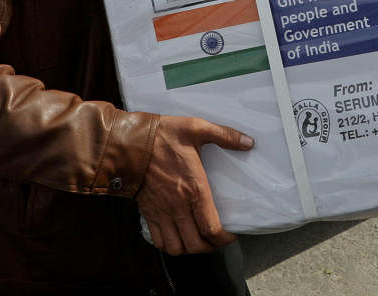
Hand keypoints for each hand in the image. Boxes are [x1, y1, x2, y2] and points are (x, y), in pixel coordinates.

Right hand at [135, 115, 252, 254]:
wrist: (128, 144)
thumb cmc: (163, 136)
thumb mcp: (196, 128)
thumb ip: (224, 135)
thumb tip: (248, 142)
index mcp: (195, 189)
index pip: (212, 228)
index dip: (224, 239)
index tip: (231, 235)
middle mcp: (178, 206)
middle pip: (196, 245)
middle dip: (210, 247)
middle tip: (217, 239)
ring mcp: (161, 213)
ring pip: (177, 248)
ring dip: (189, 249)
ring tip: (198, 240)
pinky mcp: (148, 214)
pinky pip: (159, 241)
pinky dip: (170, 246)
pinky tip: (177, 237)